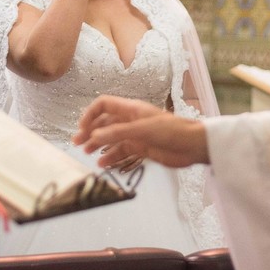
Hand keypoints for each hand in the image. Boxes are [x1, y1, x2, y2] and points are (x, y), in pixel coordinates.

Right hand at [74, 95, 208, 168]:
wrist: (192, 146)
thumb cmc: (171, 131)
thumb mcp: (142, 130)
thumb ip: (117, 134)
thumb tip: (94, 137)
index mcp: (130, 109)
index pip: (104, 105)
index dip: (91, 114)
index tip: (82, 128)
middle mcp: (130, 120)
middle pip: (104, 123)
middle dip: (90, 132)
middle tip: (77, 144)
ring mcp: (135, 135)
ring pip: (111, 138)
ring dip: (98, 145)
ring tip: (87, 154)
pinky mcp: (141, 148)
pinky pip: (121, 151)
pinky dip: (111, 157)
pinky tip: (103, 164)